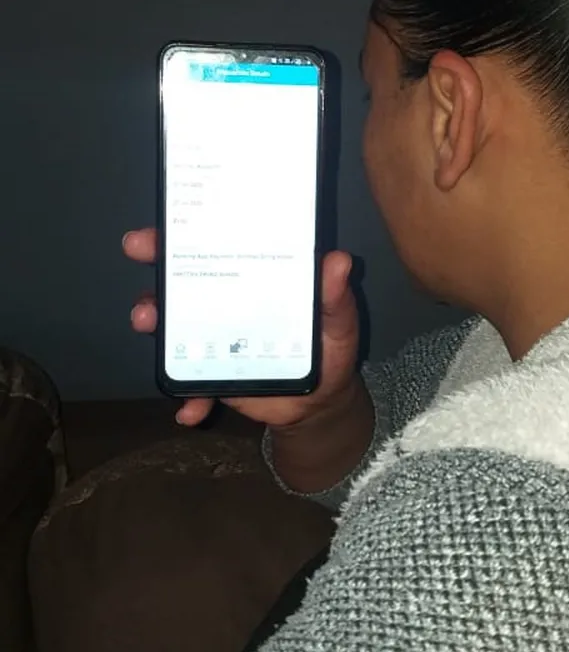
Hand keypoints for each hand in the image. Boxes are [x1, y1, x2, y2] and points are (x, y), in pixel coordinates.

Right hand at [124, 230, 358, 428]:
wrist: (321, 401)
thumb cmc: (329, 346)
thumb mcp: (338, 320)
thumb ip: (336, 297)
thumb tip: (340, 262)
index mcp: (250, 277)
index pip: (210, 248)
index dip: (176, 239)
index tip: (151, 239)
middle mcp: (223, 301)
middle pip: (179, 284)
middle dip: (153, 287)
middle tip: (145, 300)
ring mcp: (212, 337)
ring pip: (172, 330)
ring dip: (157, 331)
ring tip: (152, 332)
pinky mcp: (213, 374)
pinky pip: (192, 386)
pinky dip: (189, 399)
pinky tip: (190, 412)